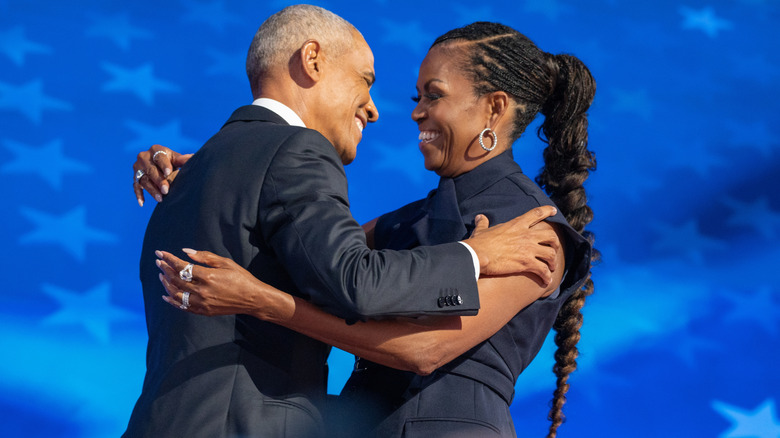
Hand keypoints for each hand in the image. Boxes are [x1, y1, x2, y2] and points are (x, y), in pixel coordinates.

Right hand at [132, 145, 192, 205]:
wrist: (159, 163)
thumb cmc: (170, 160)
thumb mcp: (175, 158)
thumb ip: (183, 159)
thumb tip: (193, 158)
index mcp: (155, 150)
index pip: (159, 157)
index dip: (164, 165)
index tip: (169, 173)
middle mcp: (143, 157)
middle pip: (151, 170)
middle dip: (159, 181)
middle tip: (166, 190)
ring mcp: (138, 168)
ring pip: (144, 180)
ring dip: (151, 190)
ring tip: (160, 199)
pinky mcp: (135, 178)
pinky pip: (135, 186)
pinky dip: (139, 195)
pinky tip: (142, 203)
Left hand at [155, 249, 293, 320]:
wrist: (252, 299)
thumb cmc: (241, 278)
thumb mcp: (225, 263)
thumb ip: (205, 257)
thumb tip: (186, 252)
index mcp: (208, 276)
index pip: (181, 267)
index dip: (169, 259)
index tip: (160, 253)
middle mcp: (202, 291)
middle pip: (176, 279)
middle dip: (165, 269)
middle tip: (158, 262)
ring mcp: (202, 303)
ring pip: (176, 294)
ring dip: (166, 283)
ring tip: (161, 275)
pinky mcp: (204, 311)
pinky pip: (183, 307)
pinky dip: (172, 301)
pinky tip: (166, 295)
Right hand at [463, 206, 560, 285]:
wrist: (477, 255)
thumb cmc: (479, 243)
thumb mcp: (482, 230)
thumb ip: (483, 223)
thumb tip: (480, 217)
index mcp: (517, 224)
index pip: (536, 213)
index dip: (547, 210)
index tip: (554, 211)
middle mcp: (526, 235)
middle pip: (551, 236)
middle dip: (555, 243)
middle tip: (554, 249)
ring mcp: (528, 249)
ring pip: (550, 254)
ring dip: (552, 262)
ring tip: (551, 268)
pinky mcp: (526, 263)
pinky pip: (543, 270)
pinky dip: (547, 276)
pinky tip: (546, 281)